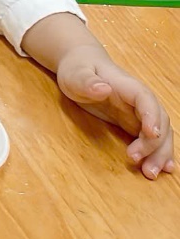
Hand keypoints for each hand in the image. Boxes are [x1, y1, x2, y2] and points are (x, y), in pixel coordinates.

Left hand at [57, 44, 174, 178]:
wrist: (82, 65)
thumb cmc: (77, 68)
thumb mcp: (75, 74)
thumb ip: (87, 82)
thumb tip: (103, 88)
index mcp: (126, 85)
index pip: (145, 99)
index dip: (152, 116)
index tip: (152, 133)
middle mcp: (139, 100)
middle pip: (159, 120)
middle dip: (156, 145)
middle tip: (144, 166)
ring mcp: (138, 112)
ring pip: (160, 133)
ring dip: (160, 153)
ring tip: (151, 173)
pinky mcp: (134, 122)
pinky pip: (152, 138)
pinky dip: (159, 152)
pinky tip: (164, 168)